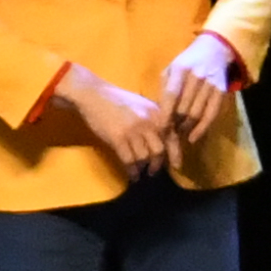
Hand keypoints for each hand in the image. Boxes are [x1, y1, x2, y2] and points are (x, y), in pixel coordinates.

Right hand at [54, 65, 173, 175]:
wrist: (94, 95)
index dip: (176, 154)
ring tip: (141, 171)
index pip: (171, 137)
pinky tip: (132, 175)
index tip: (176, 166)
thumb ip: (155, 121)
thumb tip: (166, 141)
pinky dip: (132, 171)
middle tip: (154, 171)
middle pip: (159, 150)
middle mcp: (148, 122)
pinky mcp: (118, 138)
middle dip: (158, 164)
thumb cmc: (118, 100)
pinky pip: (129, 161)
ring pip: (144, 157)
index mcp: (156, 113)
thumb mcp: (143, 106)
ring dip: (143, 168)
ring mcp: (133, 130)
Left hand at [157, 34, 236, 145]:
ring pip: (196, 114)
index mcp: (181, 69)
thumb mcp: (171, 68)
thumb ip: (164, 87)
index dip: (165, 113)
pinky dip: (202, 129)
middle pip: (184, 108)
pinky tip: (193, 138)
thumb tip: (159, 112)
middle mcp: (196, 77)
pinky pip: (211, 115)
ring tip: (177, 134)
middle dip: (174, 124)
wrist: (215, 49)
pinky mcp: (221, 92)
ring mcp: (210, 85)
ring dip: (185, 128)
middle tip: (167, 133)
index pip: (171, 95)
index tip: (159, 128)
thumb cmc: (187, 61)